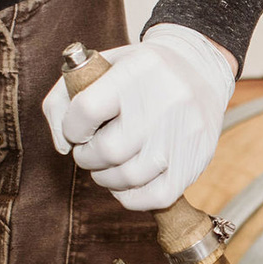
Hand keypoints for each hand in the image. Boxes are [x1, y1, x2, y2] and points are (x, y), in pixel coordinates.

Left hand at [42, 23, 234, 212]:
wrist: (200, 69)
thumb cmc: (138, 74)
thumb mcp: (100, 66)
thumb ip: (64, 99)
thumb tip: (62, 144)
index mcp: (139, 69)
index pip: (86, 110)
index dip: (72, 128)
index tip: (77, 130)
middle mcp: (168, 98)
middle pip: (108, 150)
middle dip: (88, 157)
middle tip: (90, 151)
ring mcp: (186, 131)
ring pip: (130, 177)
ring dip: (107, 178)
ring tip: (108, 165)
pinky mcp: (198, 158)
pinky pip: (157, 197)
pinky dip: (132, 196)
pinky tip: (127, 181)